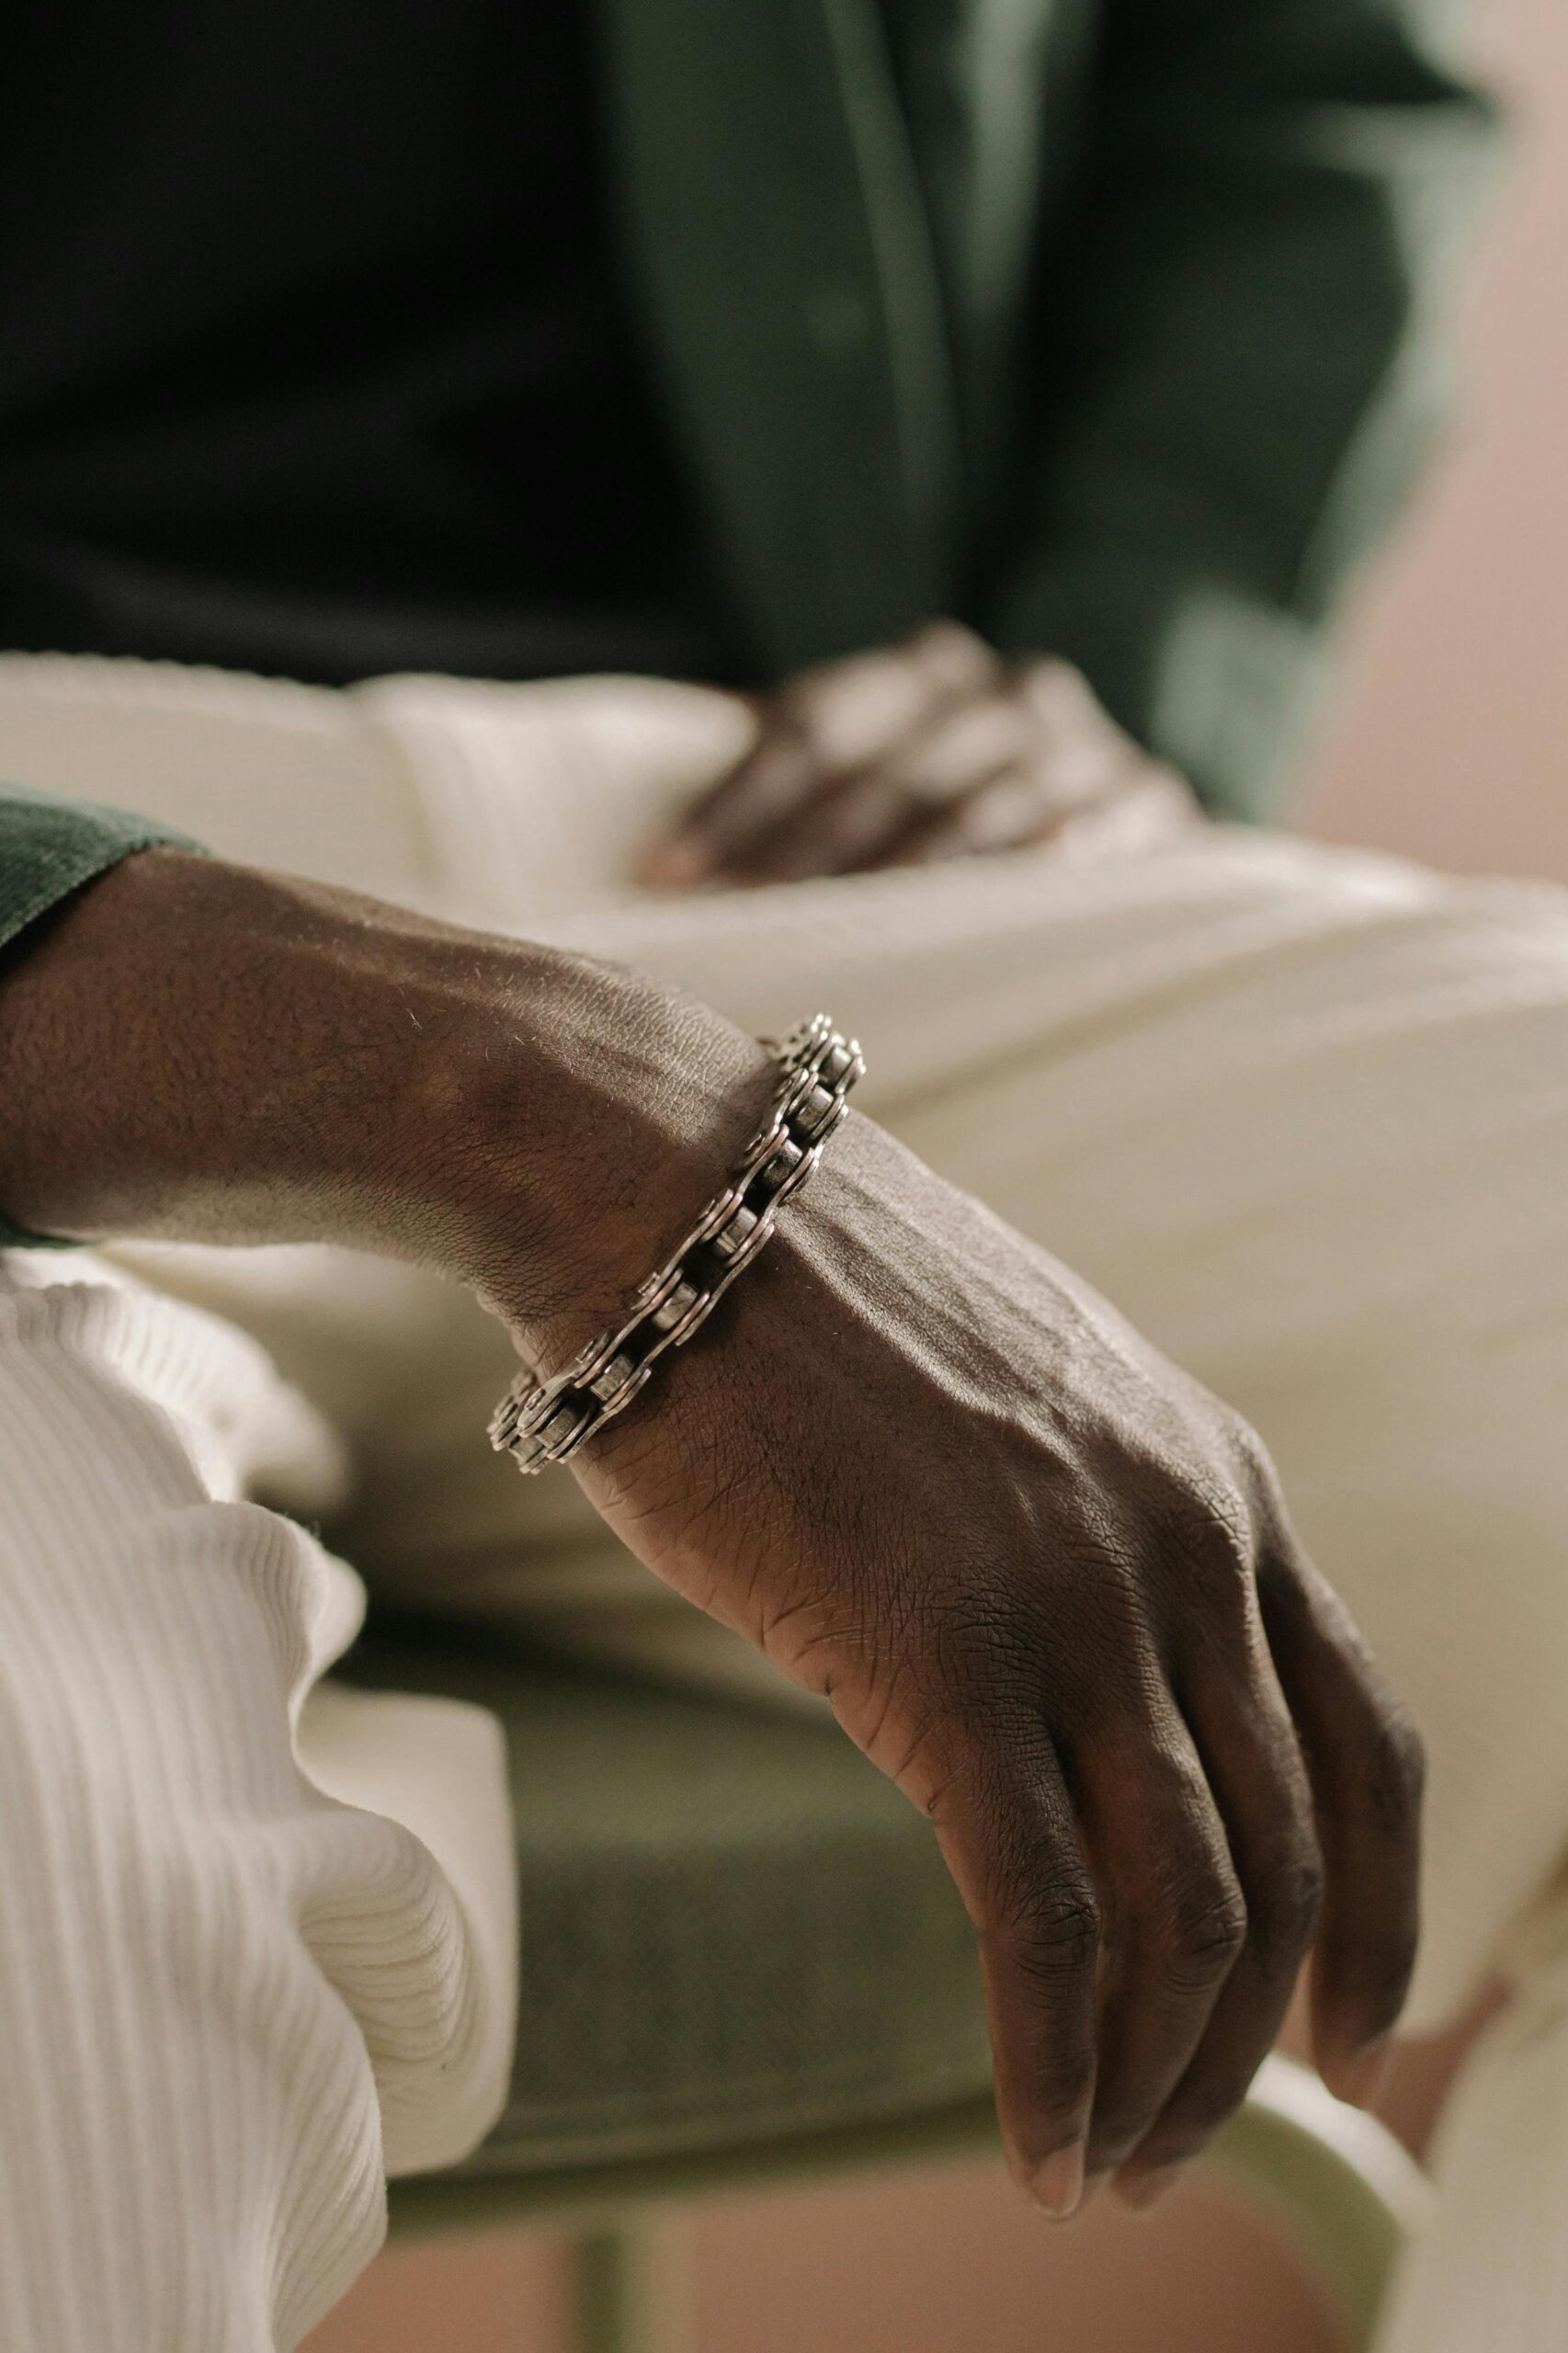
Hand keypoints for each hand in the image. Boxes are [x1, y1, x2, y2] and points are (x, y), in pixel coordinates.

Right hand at [507, 1103, 1421, 2216]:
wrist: (666, 1196)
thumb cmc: (804, 1302)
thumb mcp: (1016, 1409)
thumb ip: (1083, 1537)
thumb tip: (1067, 1686)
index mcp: (1217, 1480)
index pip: (1367, 1739)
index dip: (1383, 1912)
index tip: (1350, 2032)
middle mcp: (1186, 1543)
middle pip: (1296, 1856)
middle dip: (1261, 2034)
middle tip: (1191, 2140)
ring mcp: (1075, 1600)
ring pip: (1189, 1910)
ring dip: (1163, 2075)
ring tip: (1103, 2164)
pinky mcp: (945, 1660)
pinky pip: (1046, 1922)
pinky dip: (1057, 2063)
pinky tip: (1034, 2148)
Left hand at [637, 622, 1200, 888]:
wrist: (1122, 827)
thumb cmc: (958, 823)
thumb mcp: (877, 785)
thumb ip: (789, 787)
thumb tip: (647, 862)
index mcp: (922, 673)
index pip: (814, 725)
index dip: (734, 802)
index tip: (660, 877)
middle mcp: (1003, 692)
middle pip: (888, 770)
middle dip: (803, 850)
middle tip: (734, 920)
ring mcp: (1082, 745)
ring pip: (985, 802)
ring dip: (913, 867)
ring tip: (847, 927)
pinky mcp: (1154, 801)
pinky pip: (1104, 825)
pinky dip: (1071, 845)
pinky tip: (1043, 870)